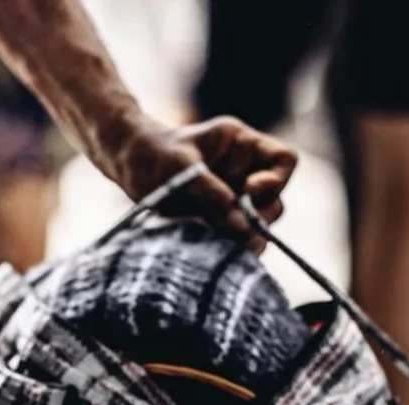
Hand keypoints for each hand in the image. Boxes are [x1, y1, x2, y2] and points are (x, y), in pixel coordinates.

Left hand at [103, 115, 297, 247]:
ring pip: (256, 224)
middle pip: (274, 200)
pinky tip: (216, 255)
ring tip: (226, 249)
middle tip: (236, 230)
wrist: (125, 163)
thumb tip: (242, 226)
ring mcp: (231, 196)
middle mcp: (243, 171)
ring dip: (244, 238)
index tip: (249, 191)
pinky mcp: (216, 218)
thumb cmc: (153, 153)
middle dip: (259, 217)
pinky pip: (234, 236)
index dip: (276, 179)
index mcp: (241, 145)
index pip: (283, 160)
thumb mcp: (182, 168)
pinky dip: (228, 246)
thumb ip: (213, 195)